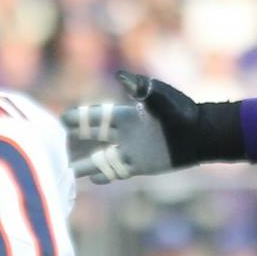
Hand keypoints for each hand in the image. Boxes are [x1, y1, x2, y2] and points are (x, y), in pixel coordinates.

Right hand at [62, 71, 195, 183]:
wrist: (200, 135)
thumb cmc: (182, 113)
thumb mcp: (160, 98)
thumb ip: (139, 89)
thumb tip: (121, 77)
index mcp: (128, 115)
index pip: (98, 116)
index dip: (81, 117)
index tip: (64, 119)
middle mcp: (127, 132)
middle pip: (95, 135)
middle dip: (78, 135)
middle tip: (56, 139)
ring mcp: (132, 150)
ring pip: (102, 158)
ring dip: (86, 164)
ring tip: (67, 169)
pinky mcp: (141, 165)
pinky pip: (118, 171)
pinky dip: (106, 174)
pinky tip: (94, 179)